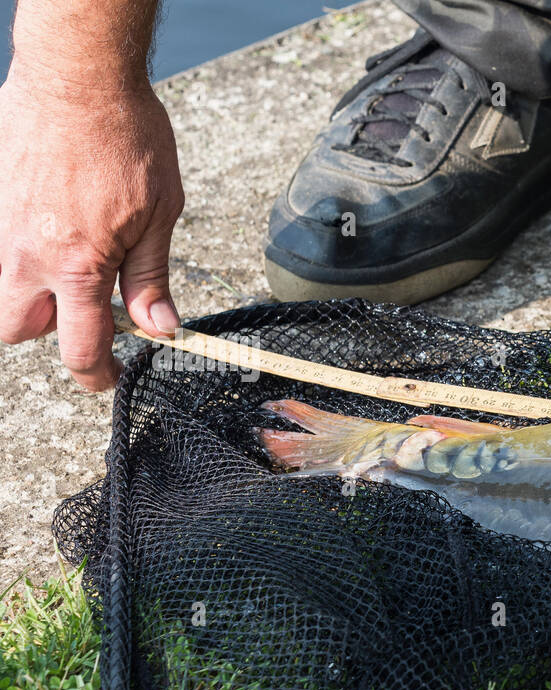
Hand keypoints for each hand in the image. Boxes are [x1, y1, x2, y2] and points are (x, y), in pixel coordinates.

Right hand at [0, 62, 183, 389]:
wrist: (78, 76)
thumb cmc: (126, 138)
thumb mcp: (160, 215)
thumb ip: (152, 278)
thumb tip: (160, 328)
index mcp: (75, 265)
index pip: (80, 347)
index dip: (99, 376)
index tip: (112, 378)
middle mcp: (26, 253)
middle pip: (16, 330)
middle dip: (49, 334)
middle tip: (89, 314)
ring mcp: (0, 226)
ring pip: (1, 291)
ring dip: (31, 297)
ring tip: (74, 270)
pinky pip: (1, 248)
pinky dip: (24, 256)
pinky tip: (59, 230)